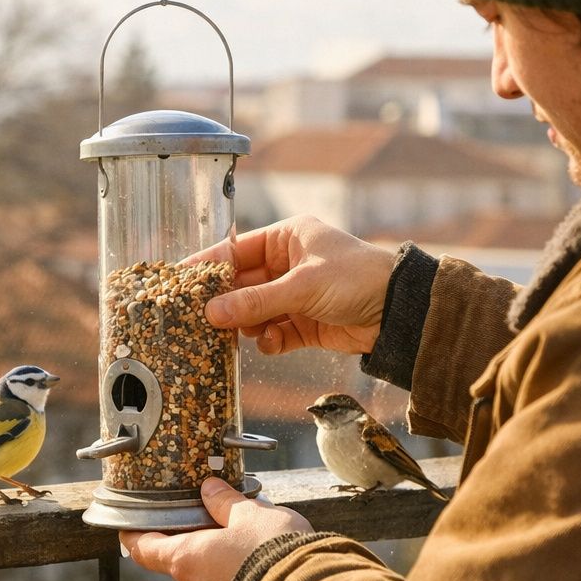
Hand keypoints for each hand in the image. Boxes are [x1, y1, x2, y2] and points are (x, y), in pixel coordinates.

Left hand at [121, 478, 313, 580]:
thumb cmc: (271, 553)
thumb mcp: (250, 514)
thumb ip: (226, 502)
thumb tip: (210, 489)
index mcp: (185, 559)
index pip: (144, 548)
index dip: (134, 534)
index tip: (130, 525)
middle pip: (181, 561)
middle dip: (194, 541)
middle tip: (213, 520)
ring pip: (209, 579)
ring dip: (220, 561)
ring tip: (248, 539)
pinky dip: (239, 578)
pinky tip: (263, 565)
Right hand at [201, 215, 394, 354]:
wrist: (400, 312)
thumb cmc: (358, 279)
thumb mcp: (302, 285)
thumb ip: (255, 301)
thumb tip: (212, 312)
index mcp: (287, 238)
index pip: (236, 251)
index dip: (208, 267)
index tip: (180, 281)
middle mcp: (288, 265)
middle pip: (242, 286)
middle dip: (225, 304)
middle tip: (201, 319)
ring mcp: (295, 296)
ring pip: (254, 312)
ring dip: (247, 325)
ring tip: (240, 333)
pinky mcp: (305, 324)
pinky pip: (273, 333)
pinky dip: (268, 340)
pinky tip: (270, 341)